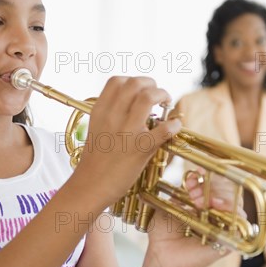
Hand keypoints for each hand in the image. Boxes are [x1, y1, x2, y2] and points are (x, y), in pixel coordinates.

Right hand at [72, 76, 180, 203]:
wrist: (90, 186)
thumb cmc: (95, 161)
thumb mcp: (96, 129)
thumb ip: (110, 114)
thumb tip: (132, 104)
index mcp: (100, 111)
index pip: (116, 81)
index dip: (133, 80)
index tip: (142, 89)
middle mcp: (112, 117)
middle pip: (135, 84)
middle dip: (152, 84)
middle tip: (158, 95)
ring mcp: (127, 131)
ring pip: (148, 97)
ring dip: (162, 95)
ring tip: (166, 103)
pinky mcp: (141, 148)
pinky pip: (164, 128)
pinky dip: (174, 124)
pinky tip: (175, 126)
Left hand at [142, 168, 246, 266]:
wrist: (161, 257)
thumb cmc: (163, 233)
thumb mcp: (169, 205)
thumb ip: (181, 191)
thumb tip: (194, 177)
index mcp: (205, 202)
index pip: (218, 182)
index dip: (211, 175)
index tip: (197, 173)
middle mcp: (217, 212)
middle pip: (230, 190)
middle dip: (212, 186)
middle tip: (193, 193)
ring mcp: (224, 226)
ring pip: (237, 206)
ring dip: (220, 197)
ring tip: (198, 202)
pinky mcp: (228, 241)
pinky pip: (239, 226)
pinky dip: (230, 214)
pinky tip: (215, 209)